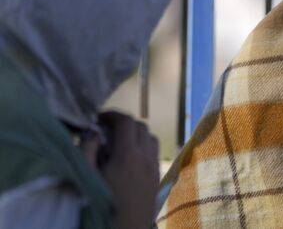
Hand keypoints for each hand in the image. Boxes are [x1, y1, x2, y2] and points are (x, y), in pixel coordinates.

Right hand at [93, 111, 159, 228]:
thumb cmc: (100, 206)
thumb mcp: (86, 177)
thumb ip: (87, 150)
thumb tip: (93, 131)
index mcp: (128, 155)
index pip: (126, 122)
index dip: (112, 115)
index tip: (98, 118)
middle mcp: (146, 158)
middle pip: (141, 126)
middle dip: (123, 123)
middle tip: (105, 130)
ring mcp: (154, 168)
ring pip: (151, 138)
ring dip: (136, 134)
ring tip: (118, 143)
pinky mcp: (157, 178)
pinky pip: (154, 152)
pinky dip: (143, 146)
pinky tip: (129, 159)